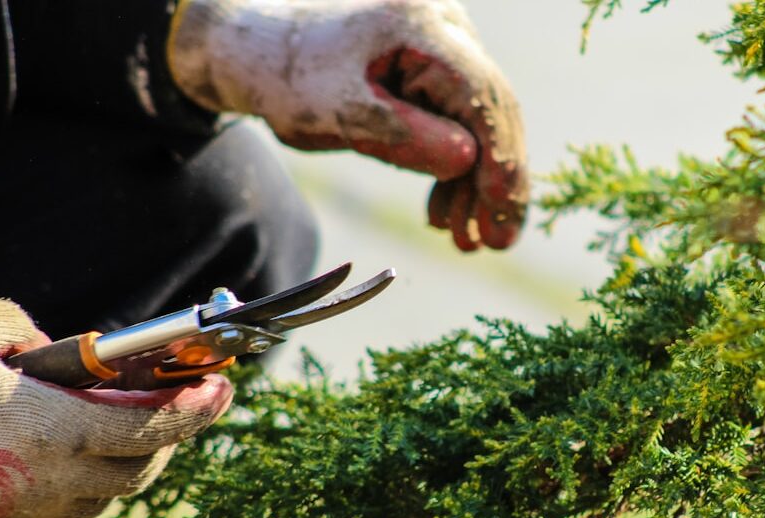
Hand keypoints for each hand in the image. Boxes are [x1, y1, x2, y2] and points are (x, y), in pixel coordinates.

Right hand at [0, 298, 231, 517]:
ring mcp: (15, 517)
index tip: (225, 389)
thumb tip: (55, 350)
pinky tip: (66, 469)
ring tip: (124, 432)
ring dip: (122, 468)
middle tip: (179, 406)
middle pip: (138, 471)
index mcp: (55, 430)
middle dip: (168, 438)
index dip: (197, 409)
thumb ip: (29, 330)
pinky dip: (78, 494)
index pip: (153, 426)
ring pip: (99, 501)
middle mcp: (47, 483)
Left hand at [168, 0, 527, 250]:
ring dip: (475, 184)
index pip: (481, 95)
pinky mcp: (436, 71)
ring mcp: (444, 47)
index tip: (502, 211)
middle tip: (496, 242)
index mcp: (419, 27)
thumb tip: (469, 162)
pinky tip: (446, 212)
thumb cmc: (290, 77)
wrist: (262, 52)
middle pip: (491, 109)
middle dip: (496, 181)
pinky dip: (454, 170)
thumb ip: (403, 136)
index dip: (500, 157)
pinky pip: (459, 122)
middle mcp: (444, 28)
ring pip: (479, 122)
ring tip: (466, 240)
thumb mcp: (339, 114)